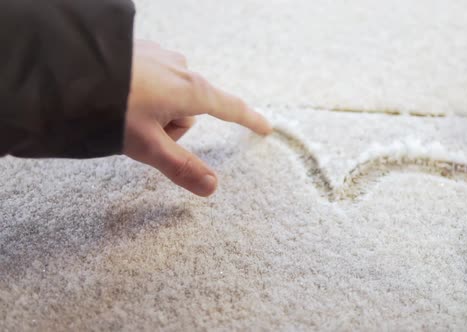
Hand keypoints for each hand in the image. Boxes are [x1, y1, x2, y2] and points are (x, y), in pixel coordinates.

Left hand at [123, 40, 271, 195]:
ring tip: (125, 116)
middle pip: (192, 110)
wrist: (68, 68)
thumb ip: (181, 167)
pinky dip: (144, 94)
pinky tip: (121, 99)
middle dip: (172, 127)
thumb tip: (212, 188)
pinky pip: (154, 80)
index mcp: (191, 91)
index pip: (230, 108)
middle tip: (142, 135)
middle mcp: (182, 69)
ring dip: (156, 112)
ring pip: (171, 96)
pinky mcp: (142, 52)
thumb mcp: (147, 144)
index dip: (249, 120)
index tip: (266, 128)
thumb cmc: (109, 106)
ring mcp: (162, 57)